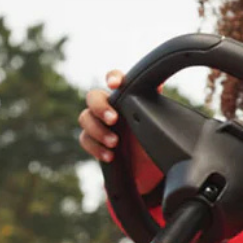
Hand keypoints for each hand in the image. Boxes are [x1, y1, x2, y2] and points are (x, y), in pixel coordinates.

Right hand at [78, 70, 161, 193]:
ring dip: (98, 130)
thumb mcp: (156, 120)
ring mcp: (98, 122)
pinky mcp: (93, 140)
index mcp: (124, 95)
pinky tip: (109, 156)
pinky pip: (85, 139)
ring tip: (114, 143)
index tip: (114, 85)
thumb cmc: (152, 138)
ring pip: (85, 118)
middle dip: (100, 107)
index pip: (115, 78)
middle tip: (113, 119)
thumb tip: (157, 85)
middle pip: (93, 97)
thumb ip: (153, 101)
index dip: (112, 77)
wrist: (147, 165)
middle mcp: (109, 106)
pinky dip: (96, 147)